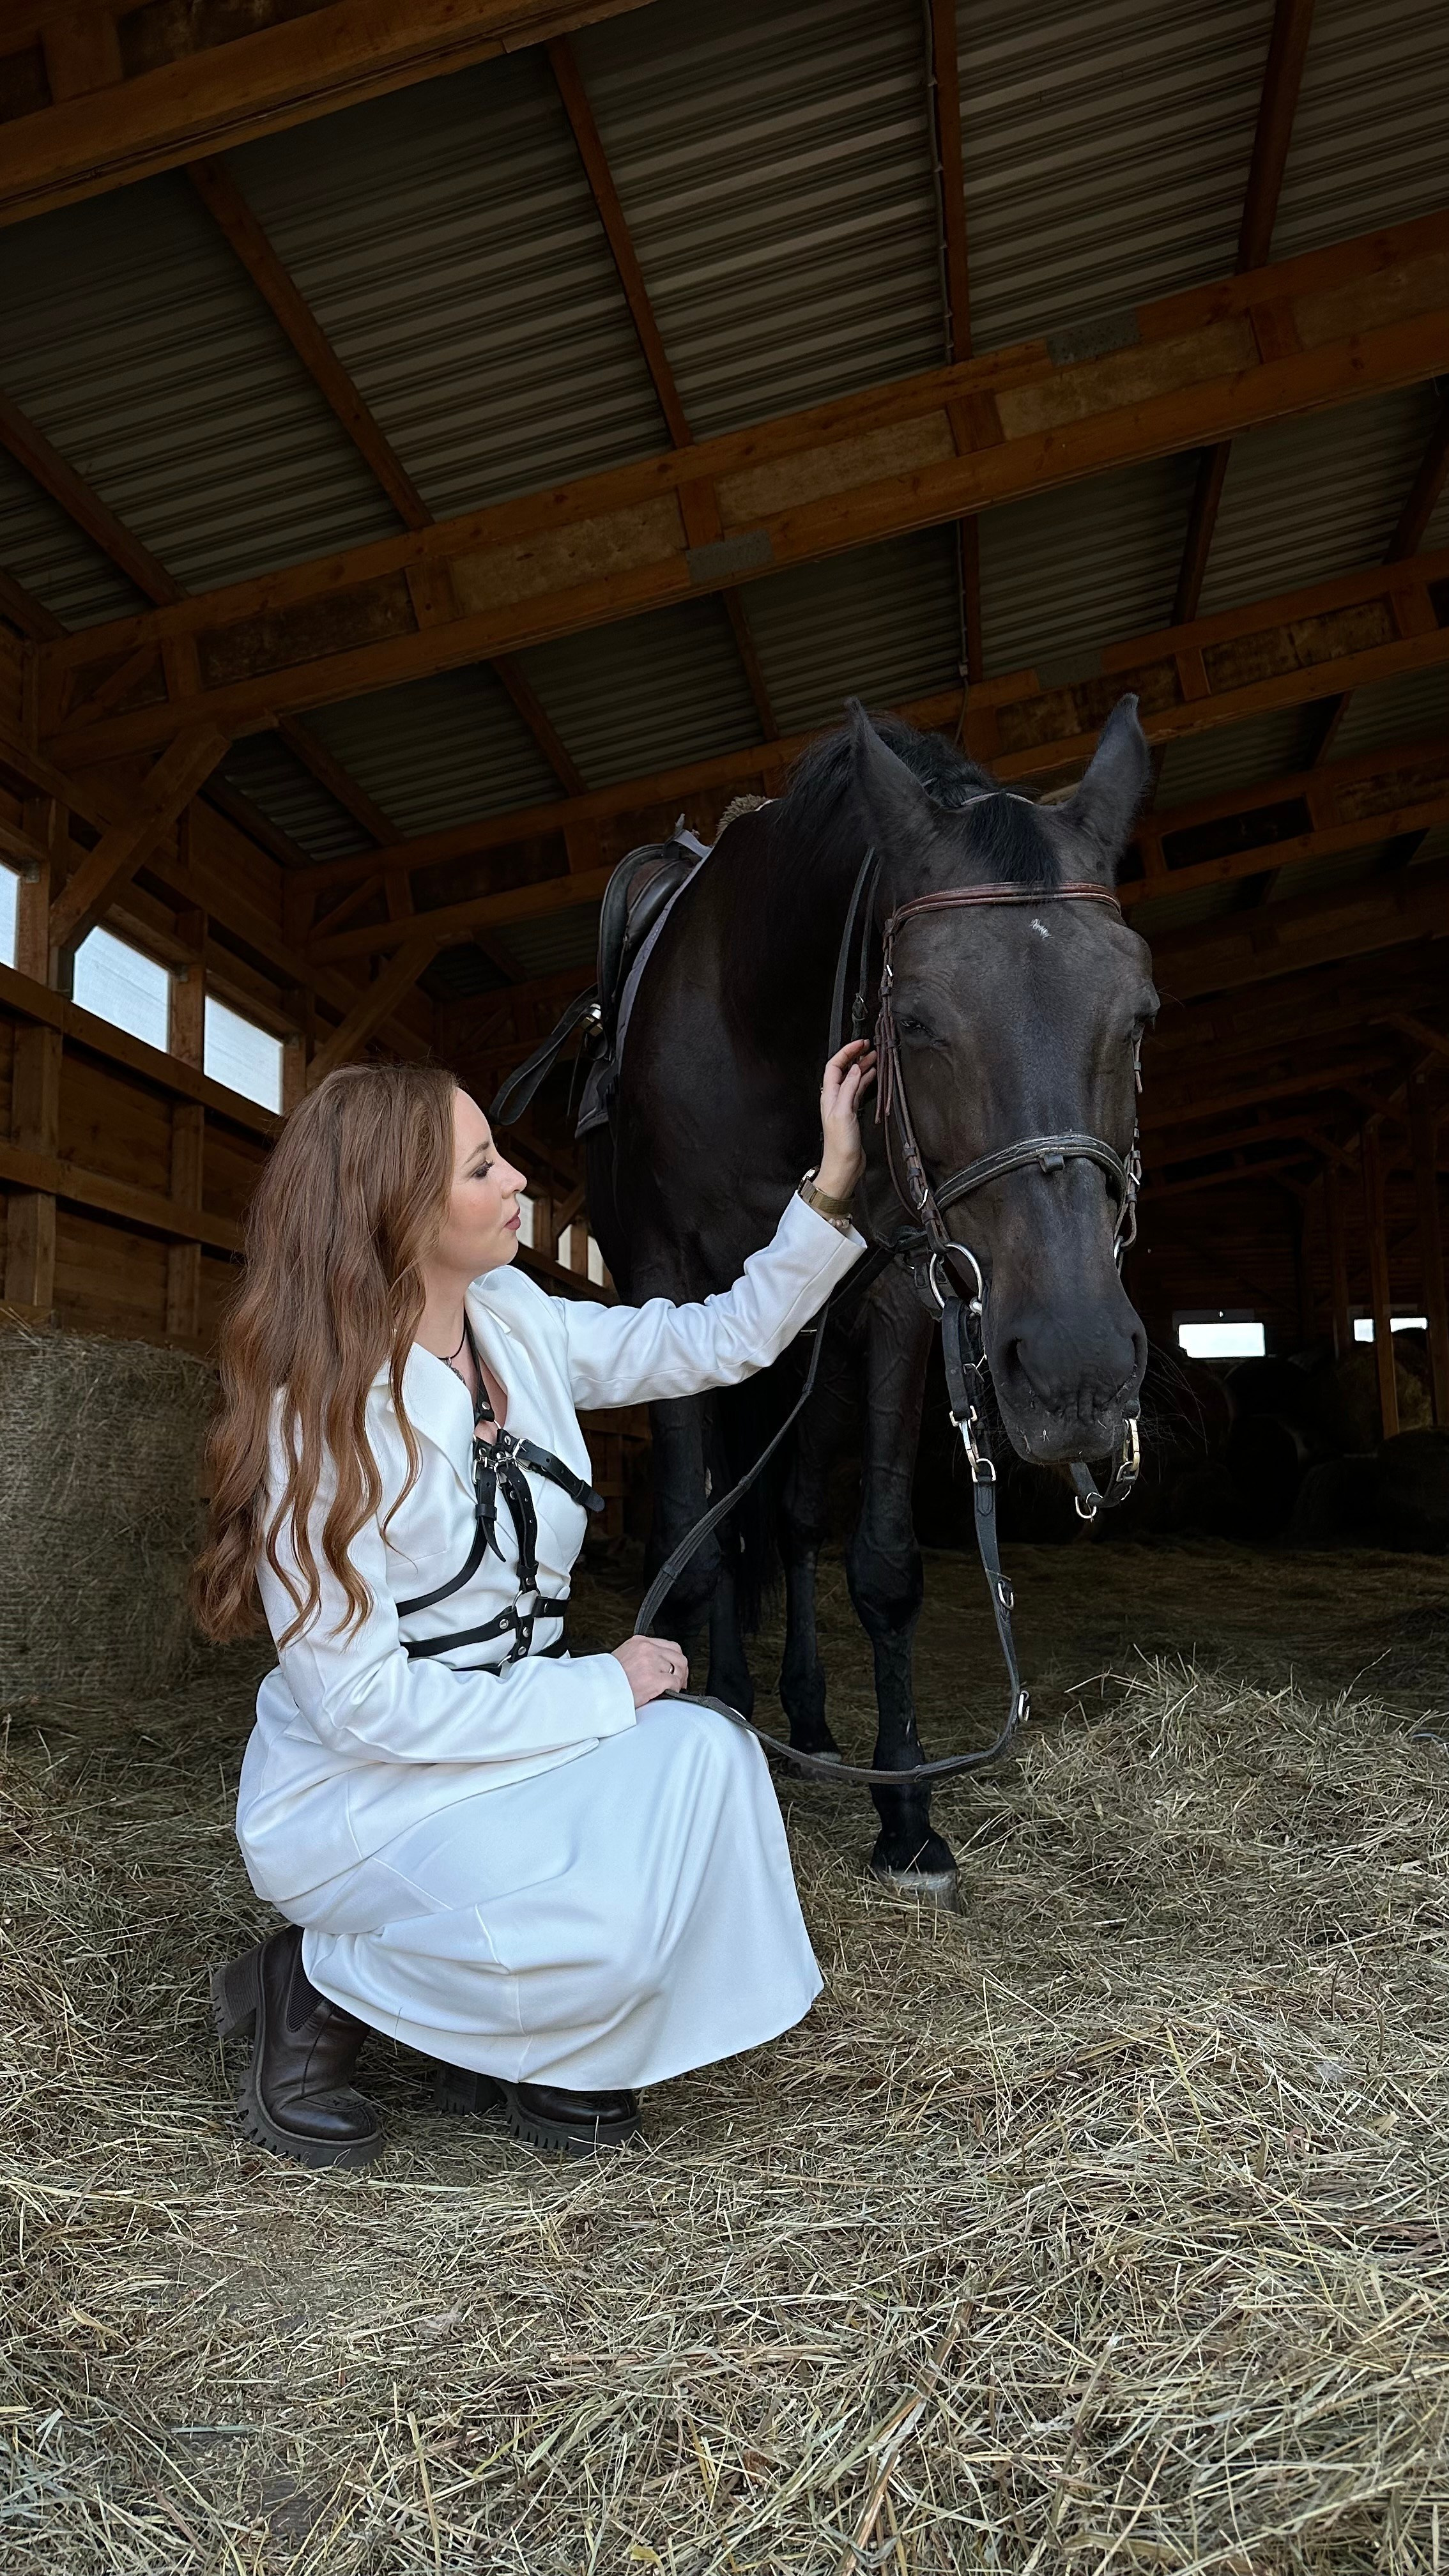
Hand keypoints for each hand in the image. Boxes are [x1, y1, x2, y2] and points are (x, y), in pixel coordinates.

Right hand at [612, 1635, 689, 1706]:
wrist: (598, 1691)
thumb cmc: (607, 1679)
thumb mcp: (623, 1657)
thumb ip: (640, 1657)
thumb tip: (657, 1666)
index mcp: (639, 1642)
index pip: (668, 1645)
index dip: (675, 1659)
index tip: (675, 1669)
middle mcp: (647, 1649)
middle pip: (677, 1654)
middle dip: (681, 1669)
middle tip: (679, 1681)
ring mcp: (651, 1662)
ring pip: (679, 1667)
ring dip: (679, 1680)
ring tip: (673, 1688)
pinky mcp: (654, 1679)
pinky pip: (674, 1682)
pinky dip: (674, 1689)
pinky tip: (668, 1693)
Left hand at [817, 1038, 876, 1200]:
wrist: (843, 1166)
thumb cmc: (839, 1145)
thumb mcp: (843, 1113)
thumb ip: (848, 1090)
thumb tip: (856, 1069)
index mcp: (829, 1095)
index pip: (834, 1066)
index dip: (846, 1052)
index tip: (860, 1043)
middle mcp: (835, 1098)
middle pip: (843, 1070)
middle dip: (855, 1056)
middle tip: (869, 1046)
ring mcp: (844, 1105)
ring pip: (853, 1079)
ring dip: (862, 1066)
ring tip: (875, 1056)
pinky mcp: (852, 1113)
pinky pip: (859, 1090)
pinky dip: (866, 1080)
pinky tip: (873, 1076)